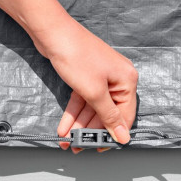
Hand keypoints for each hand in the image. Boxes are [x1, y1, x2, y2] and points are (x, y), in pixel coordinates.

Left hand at [36, 20, 138, 153]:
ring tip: (67, 140)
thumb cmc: (76, 56)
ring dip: (79, 125)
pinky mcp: (86, 76)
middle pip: (106, 114)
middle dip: (90, 131)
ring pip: (92, 109)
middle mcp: (117, 79)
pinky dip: (73, 114)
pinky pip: (82, 100)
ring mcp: (101, 77)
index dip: (112, 135)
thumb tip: (123, 136)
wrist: (53, 33)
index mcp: (127, 81)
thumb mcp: (94, 92)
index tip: (99, 148)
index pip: (125, 117)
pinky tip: (64, 127)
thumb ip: (109, 117)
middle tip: (78, 146)